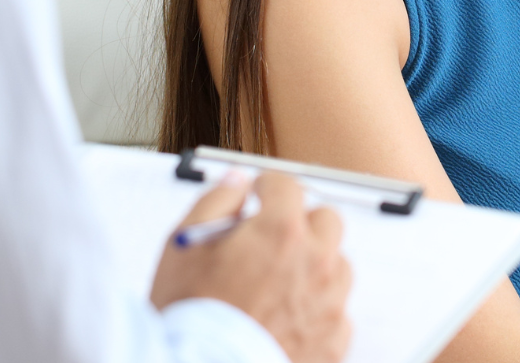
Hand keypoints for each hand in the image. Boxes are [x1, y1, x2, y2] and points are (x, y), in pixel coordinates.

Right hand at [150, 170, 354, 362]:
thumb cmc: (189, 318)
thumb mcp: (183, 247)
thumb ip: (215, 201)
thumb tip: (238, 180)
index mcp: (281, 232)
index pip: (287, 186)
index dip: (267, 188)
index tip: (258, 197)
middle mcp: (316, 262)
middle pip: (325, 220)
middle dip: (300, 224)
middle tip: (269, 242)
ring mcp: (330, 302)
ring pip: (336, 266)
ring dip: (313, 267)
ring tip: (274, 288)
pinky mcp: (334, 339)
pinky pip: (336, 311)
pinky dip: (315, 311)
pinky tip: (284, 321)